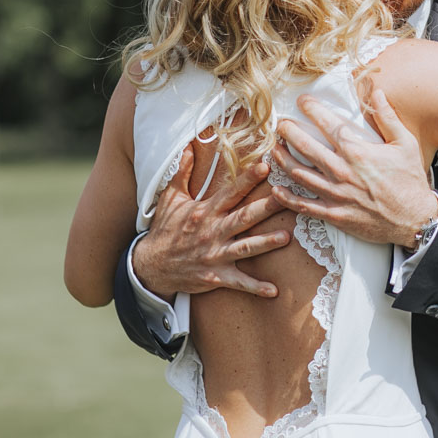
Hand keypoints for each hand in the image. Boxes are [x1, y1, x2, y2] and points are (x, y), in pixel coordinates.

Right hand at [132, 142, 291, 300]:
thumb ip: (182, 172)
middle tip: (287, 198)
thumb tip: (189, 146)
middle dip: (265, 208)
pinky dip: (256, 287)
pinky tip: (274, 290)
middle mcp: (212, 232)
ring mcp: (215, 255)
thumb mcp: (170, 199)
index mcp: (205, 211)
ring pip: (245, 248)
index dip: (247, 179)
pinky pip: (238, 282)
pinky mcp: (215, 276)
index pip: (230, 192)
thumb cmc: (165, 229)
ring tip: (286, 237)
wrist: (151, 266)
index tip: (265, 166)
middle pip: (243, 218)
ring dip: (265, 243)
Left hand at [271, 90, 437, 250]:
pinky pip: (303, 205)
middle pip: (305, 146)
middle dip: (288, 131)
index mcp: (357, 151)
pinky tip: (276, 189)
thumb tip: (377, 92)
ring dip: (282, 159)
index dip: (311, 109)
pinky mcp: (334, 214)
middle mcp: (342, 170)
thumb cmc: (410, 180)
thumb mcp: (405, 143)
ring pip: (298, 174)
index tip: (301, 101)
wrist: (414, 220)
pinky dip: (287, 198)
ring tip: (274, 149)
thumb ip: (388, 117)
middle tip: (280, 124)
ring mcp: (336, 194)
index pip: (327, 123)